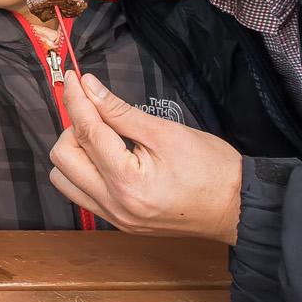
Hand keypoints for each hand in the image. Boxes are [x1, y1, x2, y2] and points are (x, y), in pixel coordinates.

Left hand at [49, 71, 243, 242]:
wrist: (237, 208)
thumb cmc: (214, 172)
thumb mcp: (166, 132)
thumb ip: (120, 111)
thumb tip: (90, 89)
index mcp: (128, 183)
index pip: (86, 132)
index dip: (77, 100)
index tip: (74, 80)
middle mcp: (115, 205)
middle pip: (64, 157)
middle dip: (74, 126)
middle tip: (95, 110)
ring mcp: (115, 217)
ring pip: (64, 179)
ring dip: (75, 151)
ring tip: (101, 136)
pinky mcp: (119, 222)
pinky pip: (82, 194)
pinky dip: (83, 171)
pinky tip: (104, 156)